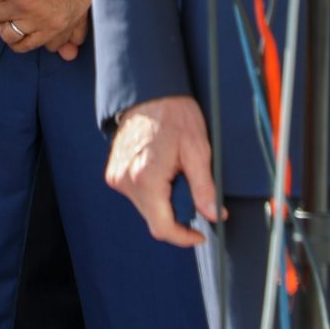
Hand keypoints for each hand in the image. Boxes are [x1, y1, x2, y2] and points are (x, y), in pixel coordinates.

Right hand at [106, 95, 221, 248]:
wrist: (150, 91)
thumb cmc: (176, 116)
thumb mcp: (198, 150)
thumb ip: (204, 187)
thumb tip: (215, 215)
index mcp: (146, 178)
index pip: (162, 227)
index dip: (183, 237)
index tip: (200, 234)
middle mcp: (125, 181)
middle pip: (154, 219)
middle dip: (177, 216)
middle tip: (194, 195)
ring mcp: (116, 177)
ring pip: (146, 208)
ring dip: (165, 203)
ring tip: (178, 176)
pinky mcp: (114, 173)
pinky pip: (137, 195)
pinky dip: (153, 193)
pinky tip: (164, 173)